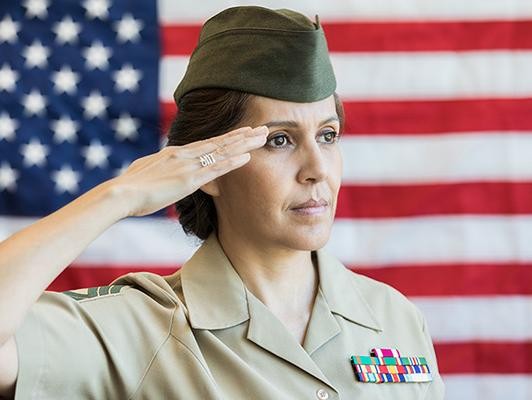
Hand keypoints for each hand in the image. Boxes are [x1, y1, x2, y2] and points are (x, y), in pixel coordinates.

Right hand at [109, 125, 267, 216]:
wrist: (121, 193)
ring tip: (263, 136)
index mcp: (175, 152)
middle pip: (220, 141)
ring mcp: (188, 165)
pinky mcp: (189, 179)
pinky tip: (248, 157)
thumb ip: (160, 169)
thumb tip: (163, 170)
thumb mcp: (147, 172)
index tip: (243, 131)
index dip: (227, 137)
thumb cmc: (130, 187)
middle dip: (243, 135)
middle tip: (262, 128)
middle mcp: (184, 154)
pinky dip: (233, 161)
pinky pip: (216, 168)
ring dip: (244, 144)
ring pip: (222, 150)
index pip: (207, 142)